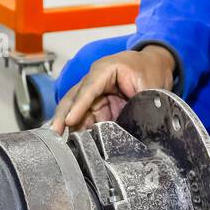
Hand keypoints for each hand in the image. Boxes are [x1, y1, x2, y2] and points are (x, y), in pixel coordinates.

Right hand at [49, 45, 176, 134]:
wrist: (154, 65)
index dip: (79, 105)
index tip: (70, 120)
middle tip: (55, 133)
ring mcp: (94, 95)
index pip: (89, 88)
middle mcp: (94, 81)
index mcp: (106, 69)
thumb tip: (139, 128)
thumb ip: (142, 105)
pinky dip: (80, 131)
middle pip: (74, 98)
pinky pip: (85, 119)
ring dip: (69, 127)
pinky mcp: (97, 107)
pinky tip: (75, 144)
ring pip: (76, 111)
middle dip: (63, 116)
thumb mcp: (151, 86)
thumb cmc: (150, 69)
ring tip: (62, 144)